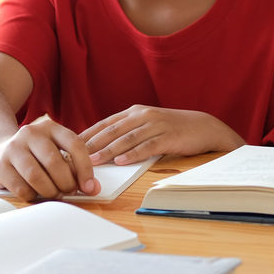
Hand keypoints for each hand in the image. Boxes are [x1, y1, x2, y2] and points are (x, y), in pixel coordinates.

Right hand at [0, 115, 98, 201]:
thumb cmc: (34, 155)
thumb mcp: (54, 152)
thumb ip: (74, 167)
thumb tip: (93, 187)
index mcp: (50, 127)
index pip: (74, 145)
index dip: (85, 168)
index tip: (89, 186)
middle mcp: (31, 133)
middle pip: (55, 162)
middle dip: (66, 183)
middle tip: (68, 191)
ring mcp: (13, 147)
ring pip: (36, 176)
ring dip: (49, 191)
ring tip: (53, 194)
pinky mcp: (0, 165)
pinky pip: (21, 188)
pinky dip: (32, 196)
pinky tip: (35, 193)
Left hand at [80, 105, 244, 165]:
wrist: (203, 127)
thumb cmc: (172, 129)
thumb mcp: (147, 125)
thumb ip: (127, 132)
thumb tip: (103, 147)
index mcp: (134, 112)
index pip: (105, 123)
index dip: (88, 134)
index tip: (70, 145)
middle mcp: (142, 115)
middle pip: (112, 130)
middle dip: (92, 144)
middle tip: (74, 155)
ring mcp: (155, 125)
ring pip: (126, 139)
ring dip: (107, 151)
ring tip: (92, 161)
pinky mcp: (168, 137)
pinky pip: (147, 146)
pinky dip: (132, 154)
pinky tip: (121, 162)